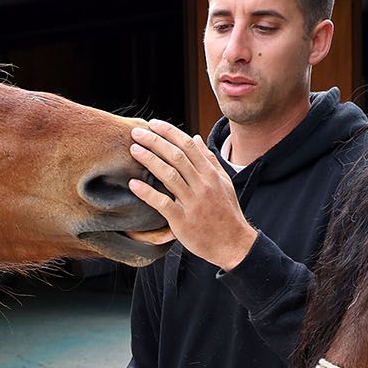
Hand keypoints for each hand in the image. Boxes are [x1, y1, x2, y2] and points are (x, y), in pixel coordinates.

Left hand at [127, 119, 257, 270]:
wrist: (233, 244)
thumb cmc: (226, 213)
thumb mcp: (223, 183)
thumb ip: (209, 159)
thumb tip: (196, 138)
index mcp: (211, 174)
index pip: (188, 145)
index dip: (169, 132)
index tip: (153, 124)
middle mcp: (203, 185)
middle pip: (177, 156)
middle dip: (155, 141)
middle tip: (136, 132)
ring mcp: (193, 202)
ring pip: (169, 175)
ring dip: (149, 160)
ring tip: (133, 150)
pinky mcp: (183, 221)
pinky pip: (163, 203)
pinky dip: (148, 193)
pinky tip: (134, 184)